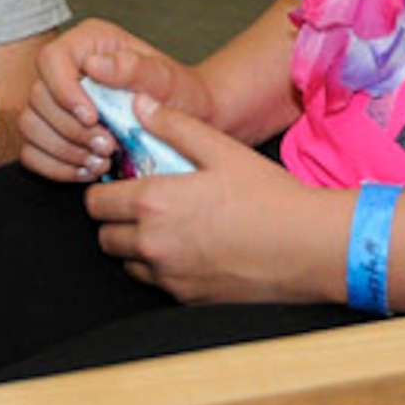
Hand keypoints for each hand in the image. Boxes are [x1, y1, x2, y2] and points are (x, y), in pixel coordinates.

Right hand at [20, 20, 207, 182]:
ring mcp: (53, 100)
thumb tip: (94, 64)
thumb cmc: (175, 93)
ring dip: (64, 151)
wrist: (183, 120)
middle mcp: (65, 68)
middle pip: (38, 98)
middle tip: (107, 146)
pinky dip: (56, 167)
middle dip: (71, 130)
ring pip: (31, 127)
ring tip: (101, 160)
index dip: (63, 91)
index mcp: (88, 43)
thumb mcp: (165, 77)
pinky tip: (86, 170)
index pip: (52, 59)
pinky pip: (32, 153)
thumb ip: (133, 67)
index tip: (91, 117)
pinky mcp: (49, 131)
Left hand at [83, 98, 338, 304]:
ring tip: (167, 225)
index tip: (120, 183)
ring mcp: (168, 276)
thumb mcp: (222, 150)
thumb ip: (175, 125)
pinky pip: (155, 282)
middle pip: (104, 236)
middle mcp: (152, 244)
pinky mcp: (186, 298)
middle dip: (115, 219)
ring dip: (135, 246)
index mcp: (153, 203)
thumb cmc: (269, 198)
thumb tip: (141, 106)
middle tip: (142, 203)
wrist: (308, 247)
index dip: (104, 190)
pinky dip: (160, 267)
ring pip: (126, 263)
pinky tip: (189, 247)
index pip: (96, 202)